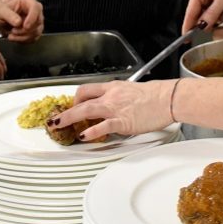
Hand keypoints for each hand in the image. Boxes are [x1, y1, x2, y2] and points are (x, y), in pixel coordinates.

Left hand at [0, 0, 42, 42]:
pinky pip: (33, 38)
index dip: (32, 18)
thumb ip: (9, 15)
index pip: (36, 8)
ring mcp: (37, 21)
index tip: (25, 26)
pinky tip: (15, 38)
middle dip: (25, 30)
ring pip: (37, 32)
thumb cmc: (0, 12)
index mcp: (28, 1)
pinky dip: (24, 40)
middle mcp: (35, 10)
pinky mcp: (35, 31)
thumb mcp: (0, 11)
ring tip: (11, 36)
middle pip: (38, 22)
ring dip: (23, 37)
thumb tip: (18, 22)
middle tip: (12, 31)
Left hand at [50, 80, 174, 141]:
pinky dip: (91, 131)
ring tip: (58, 125)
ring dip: (69, 118)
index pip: (87, 89)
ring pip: (86, 110)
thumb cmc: (154, 97)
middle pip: (81, 98)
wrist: (168, 98)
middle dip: (65, 110)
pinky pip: (102, 126)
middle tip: (54, 119)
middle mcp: (111, 96)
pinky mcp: (123, 121)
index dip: (75, 99)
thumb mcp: (132, 91)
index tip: (71, 107)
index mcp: (113, 87)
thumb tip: (112, 107)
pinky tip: (83, 136)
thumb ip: (119, 98)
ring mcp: (115, 108)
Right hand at [183, 0, 222, 32]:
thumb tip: (202, 26)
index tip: (186, 38)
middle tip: (219, 18)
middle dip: (210, 19)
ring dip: (220, 17)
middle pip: (201, 14)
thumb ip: (212, 14)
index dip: (188, 24)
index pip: (191, 10)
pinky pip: (220, 12)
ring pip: (211, 15)